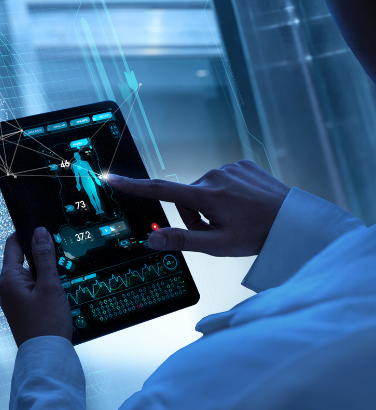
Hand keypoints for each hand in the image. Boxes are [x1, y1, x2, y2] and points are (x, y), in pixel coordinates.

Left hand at [0, 228, 72, 346]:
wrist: (46, 356)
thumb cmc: (47, 324)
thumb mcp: (50, 286)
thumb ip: (44, 257)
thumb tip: (39, 232)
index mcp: (8, 279)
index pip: (13, 244)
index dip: (27, 233)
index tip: (43, 227)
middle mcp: (6, 288)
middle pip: (23, 260)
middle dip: (42, 256)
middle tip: (62, 254)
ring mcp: (13, 300)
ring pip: (31, 276)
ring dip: (46, 273)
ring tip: (64, 277)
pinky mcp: (22, 309)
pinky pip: (33, 290)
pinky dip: (45, 287)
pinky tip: (60, 292)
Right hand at [107, 160, 289, 256]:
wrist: (296, 222)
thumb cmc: (259, 235)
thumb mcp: (218, 245)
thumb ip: (182, 240)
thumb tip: (152, 240)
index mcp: (206, 195)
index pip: (160, 190)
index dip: (134, 186)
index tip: (113, 179)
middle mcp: (215, 176)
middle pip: (188, 198)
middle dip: (197, 215)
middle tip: (220, 230)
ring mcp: (230, 168)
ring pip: (206, 190)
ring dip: (213, 205)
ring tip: (237, 218)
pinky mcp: (243, 165)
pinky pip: (223, 180)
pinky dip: (229, 194)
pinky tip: (246, 204)